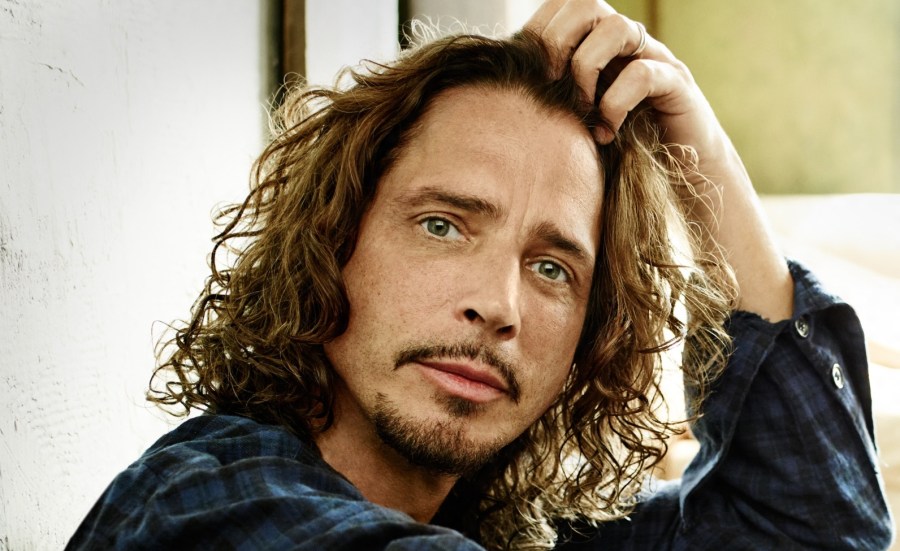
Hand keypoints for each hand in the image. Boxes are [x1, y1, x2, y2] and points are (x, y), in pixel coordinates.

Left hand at [526, 0, 719, 156]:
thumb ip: (550, 99)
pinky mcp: (676, 84)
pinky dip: (615, 104)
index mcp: (598, 42)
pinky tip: (607, 133)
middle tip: (550, 87)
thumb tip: (501, 94)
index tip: (527, 78)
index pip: (562, 7)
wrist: (681, 174)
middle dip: (557, 43)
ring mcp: (655, 57)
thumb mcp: (576, 119)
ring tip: (583, 111)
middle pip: (586, 3)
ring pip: (616, 27)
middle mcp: (626, 42)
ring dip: (587, 70)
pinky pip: (642, 73)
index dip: (538, 33)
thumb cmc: (620, 148)